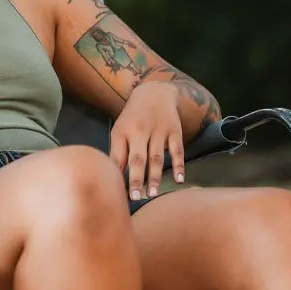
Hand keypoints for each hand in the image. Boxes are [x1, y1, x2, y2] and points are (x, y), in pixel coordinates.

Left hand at [112, 79, 185, 200]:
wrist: (155, 92)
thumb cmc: (133, 118)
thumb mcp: (120, 131)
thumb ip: (117, 153)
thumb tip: (111, 177)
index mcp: (123, 132)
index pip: (119, 157)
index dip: (118, 175)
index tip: (116, 192)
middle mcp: (140, 131)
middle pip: (138, 158)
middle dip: (136, 178)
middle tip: (136, 198)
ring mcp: (159, 131)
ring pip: (157, 157)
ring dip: (155, 176)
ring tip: (152, 194)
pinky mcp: (174, 131)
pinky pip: (177, 151)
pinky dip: (178, 165)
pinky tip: (179, 180)